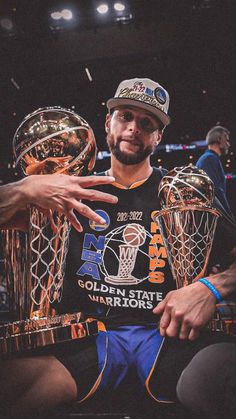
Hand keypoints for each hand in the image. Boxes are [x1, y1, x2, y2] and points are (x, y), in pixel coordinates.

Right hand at [3, 174, 117, 231]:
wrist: (33, 188)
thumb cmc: (48, 181)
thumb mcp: (62, 178)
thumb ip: (73, 182)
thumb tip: (81, 183)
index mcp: (73, 181)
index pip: (91, 179)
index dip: (102, 179)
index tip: (113, 179)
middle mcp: (72, 190)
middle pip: (92, 194)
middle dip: (105, 197)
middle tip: (115, 200)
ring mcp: (68, 200)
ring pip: (84, 209)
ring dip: (94, 216)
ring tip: (103, 221)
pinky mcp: (61, 208)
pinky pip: (70, 218)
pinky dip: (75, 223)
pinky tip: (80, 229)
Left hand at [153, 282, 216, 340]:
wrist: (205, 291)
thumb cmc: (189, 292)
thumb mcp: (172, 294)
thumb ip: (162, 304)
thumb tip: (155, 312)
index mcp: (170, 308)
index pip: (162, 325)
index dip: (163, 330)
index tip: (166, 331)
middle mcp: (178, 315)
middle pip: (171, 334)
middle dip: (173, 334)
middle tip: (176, 331)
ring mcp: (188, 320)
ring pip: (182, 337)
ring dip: (183, 334)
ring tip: (185, 328)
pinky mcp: (197, 324)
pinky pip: (192, 337)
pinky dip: (192, 335)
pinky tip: (192, 330)